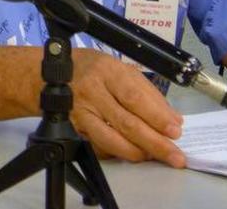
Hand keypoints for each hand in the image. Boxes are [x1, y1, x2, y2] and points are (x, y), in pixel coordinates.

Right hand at [68, 49, 185, 167]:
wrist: (51, 74)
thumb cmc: (92, 69)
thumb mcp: (121, 69)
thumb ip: (148, 93)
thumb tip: (172, 119)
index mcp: (108, 71)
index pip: (135, 97)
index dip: (156, 117)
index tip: (175, 131)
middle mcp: (92, 91)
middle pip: (126, 122)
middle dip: (154, 142)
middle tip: (175, 155)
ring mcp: (81, 111)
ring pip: (111, 138)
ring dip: (137, 152)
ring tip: (155, 157)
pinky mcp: (75, 127)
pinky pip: (99, 145)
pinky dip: (119, 152)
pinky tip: (133, 154)